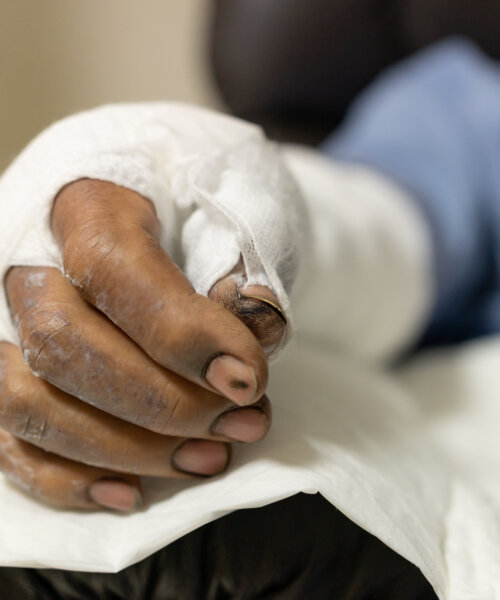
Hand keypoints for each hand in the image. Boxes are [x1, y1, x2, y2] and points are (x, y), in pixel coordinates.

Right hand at [0, 179, 284, 510]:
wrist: (166, 194)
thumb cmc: (204, 195)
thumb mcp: (239, 199)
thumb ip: (245, 256)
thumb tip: (246, 336)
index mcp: (85, 200)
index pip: (113, 269)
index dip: (180, 334)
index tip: (246, 378)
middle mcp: (28, 262)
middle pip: (63, 344)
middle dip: (161, 402)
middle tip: (242, 422)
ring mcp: (7, 323)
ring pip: (30, 402)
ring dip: (126, 448)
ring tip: (210, 458)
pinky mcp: (14, 372)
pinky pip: (14, 439)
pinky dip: (67, 478)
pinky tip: (131, 492)